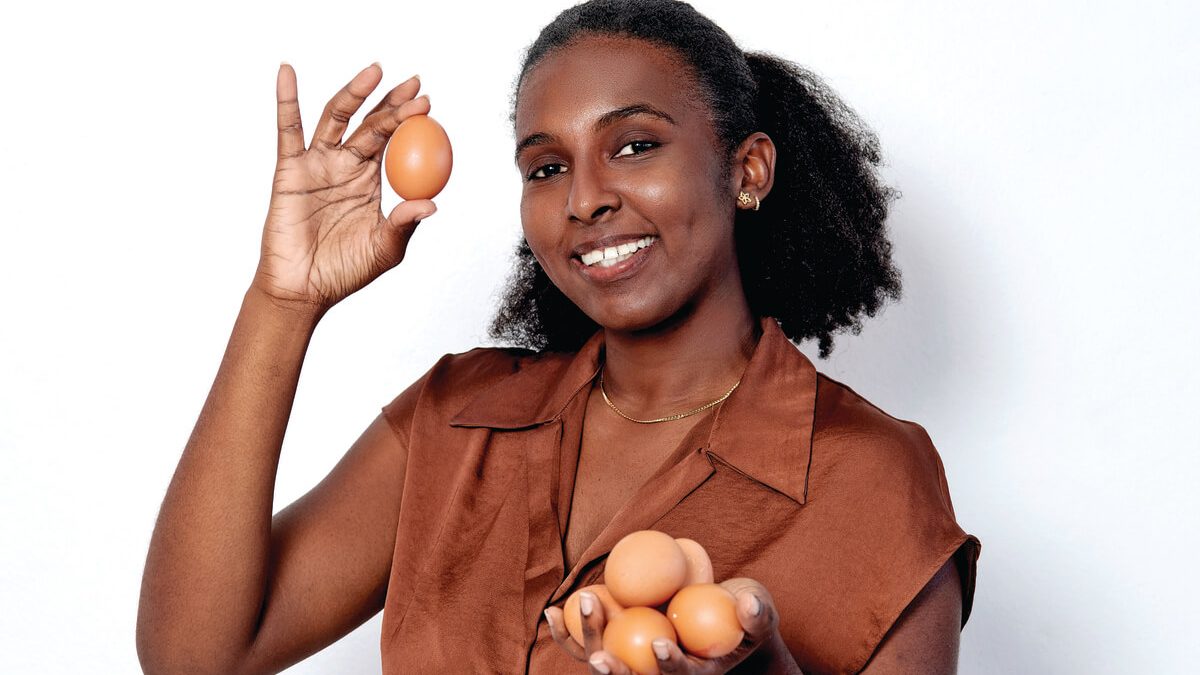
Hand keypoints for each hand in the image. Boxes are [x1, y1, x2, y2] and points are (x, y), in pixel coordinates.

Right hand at [252, 63, 436, 313]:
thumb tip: (432, 204)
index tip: (428, 102)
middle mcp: (345, 165)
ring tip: (374, 71)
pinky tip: (288, 71)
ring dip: (354, 93)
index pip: (394, 140)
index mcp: (370, 179)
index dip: (409, 119)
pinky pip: (287, 130)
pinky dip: (286, 99)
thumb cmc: (345, 272)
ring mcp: (317, 164)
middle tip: (414, 82)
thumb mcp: (384, 249)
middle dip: (392, 101)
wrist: (304, 289)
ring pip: (336, 118)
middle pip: (370, 123)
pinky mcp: (290, 169)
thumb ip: (404, 224)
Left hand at [544, 578, 801, 673]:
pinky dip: (569, 631)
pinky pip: (589, 642)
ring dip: (584, 642)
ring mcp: (634, 661)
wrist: (722, 619)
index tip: (659, 644)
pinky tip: (551, 612)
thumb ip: (758, 614)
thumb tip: (749, 602)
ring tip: (569, 615)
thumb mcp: (760, 617)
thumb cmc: (744, 618)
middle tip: (600, 658)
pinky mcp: (617, 646)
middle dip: (616, 673)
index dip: (668, 666)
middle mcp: (657, 674)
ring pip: (604, 661)